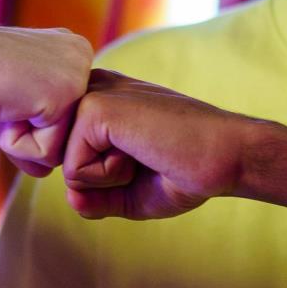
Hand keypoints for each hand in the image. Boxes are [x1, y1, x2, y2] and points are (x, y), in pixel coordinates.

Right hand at [0, 4, 92, 175]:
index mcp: (67, 53)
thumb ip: (28, 134)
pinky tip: (0, 105)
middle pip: (65, 135)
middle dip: (23, 132)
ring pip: (58, 149)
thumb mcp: (3, 109)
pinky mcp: (66, 96)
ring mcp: (77, 76)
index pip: (60, 118)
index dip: (20, 120)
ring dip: (18, 137)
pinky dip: (14, 142)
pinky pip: (46, 154)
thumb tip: (44, 171)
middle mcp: (81, 58)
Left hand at [60, 70, 257, 219]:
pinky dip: (110, 178)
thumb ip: (95, 197)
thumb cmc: (185, 172)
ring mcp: (91, 94)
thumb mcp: (131, 193)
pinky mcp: (94, 108)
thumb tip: (70, 199)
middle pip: (59, 162)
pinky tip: (144, 152)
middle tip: (146, 158)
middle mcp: (92, 88)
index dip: (94, 177)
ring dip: (107, 179)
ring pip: (64, 168)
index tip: (141, 160)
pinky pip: (74, 172)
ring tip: (146, 153)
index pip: (62, 152)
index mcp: (99, 97)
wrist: (227, 156)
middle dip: (99, 180)